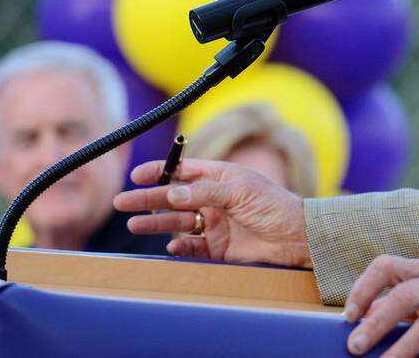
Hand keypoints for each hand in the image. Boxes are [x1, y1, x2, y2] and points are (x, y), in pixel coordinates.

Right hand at [113, 158, 310, 267]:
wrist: (297, 237)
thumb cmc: (274, 205)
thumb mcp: (240, 191)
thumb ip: (205, 193)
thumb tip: (172, 194)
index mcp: (220, 177)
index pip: (184, 172)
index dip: (160, 172)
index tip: (138, 176)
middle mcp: (215, 199)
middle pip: (174, 198)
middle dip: (149, 199)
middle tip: (122, 202)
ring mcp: (216, 223)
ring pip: (179, 222)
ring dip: (157, 223)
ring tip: (134, 225)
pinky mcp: (220, 247)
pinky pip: (192, 246)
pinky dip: (180, 246)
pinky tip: (171, 246)